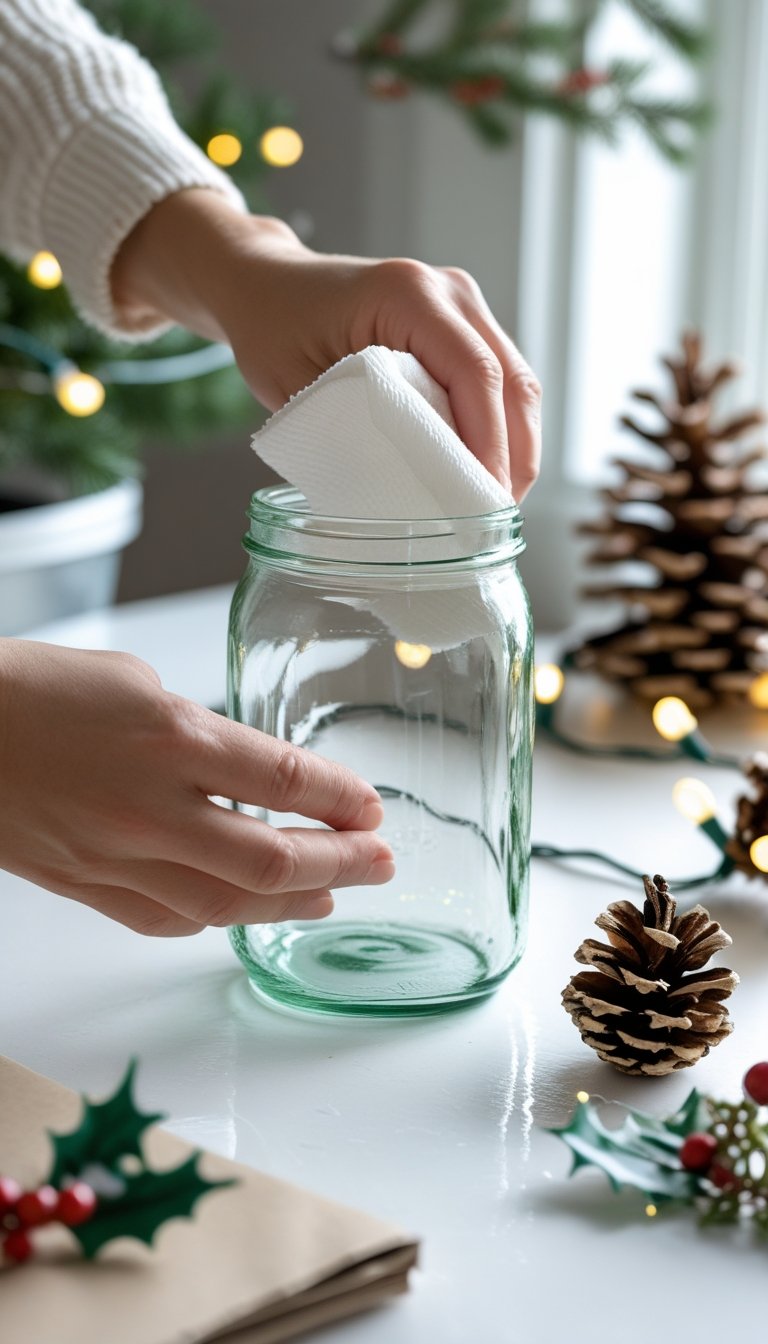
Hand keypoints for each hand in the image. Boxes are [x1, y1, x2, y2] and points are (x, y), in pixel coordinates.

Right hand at [0, 641, 393, 936]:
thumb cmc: (33, 690)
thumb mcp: (136, 682)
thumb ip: (200, 732)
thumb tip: (248, 771)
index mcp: (171, 737)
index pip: (285, 781)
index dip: (342, 800)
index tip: (372, 808)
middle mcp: (151, 806)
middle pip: (272, 857)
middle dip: (342, 863)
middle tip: (382, 861)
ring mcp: (117, 855)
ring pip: (226, 904)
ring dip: (291, 902)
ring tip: (333, 894)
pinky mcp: (86, 886)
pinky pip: (167, 920)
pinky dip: (218, 918)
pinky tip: (248, 911)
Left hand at [112, 190, 540, 498]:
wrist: (269, 283)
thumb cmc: (273, 326)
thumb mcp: (296, 384)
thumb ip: (352, 428)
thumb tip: (407, 490)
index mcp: (407, 294)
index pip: (476, 374)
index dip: (490, 443)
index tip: (483, 500)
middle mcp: (448, 291)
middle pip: (513, 380)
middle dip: (514, 455)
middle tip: (497, 518)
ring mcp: (461, 305)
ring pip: (517, 383)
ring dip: (516, 446)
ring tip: (495, 504)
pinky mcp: (463, 325)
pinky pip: (500, 382)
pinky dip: (501, 429)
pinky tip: (486, 471)